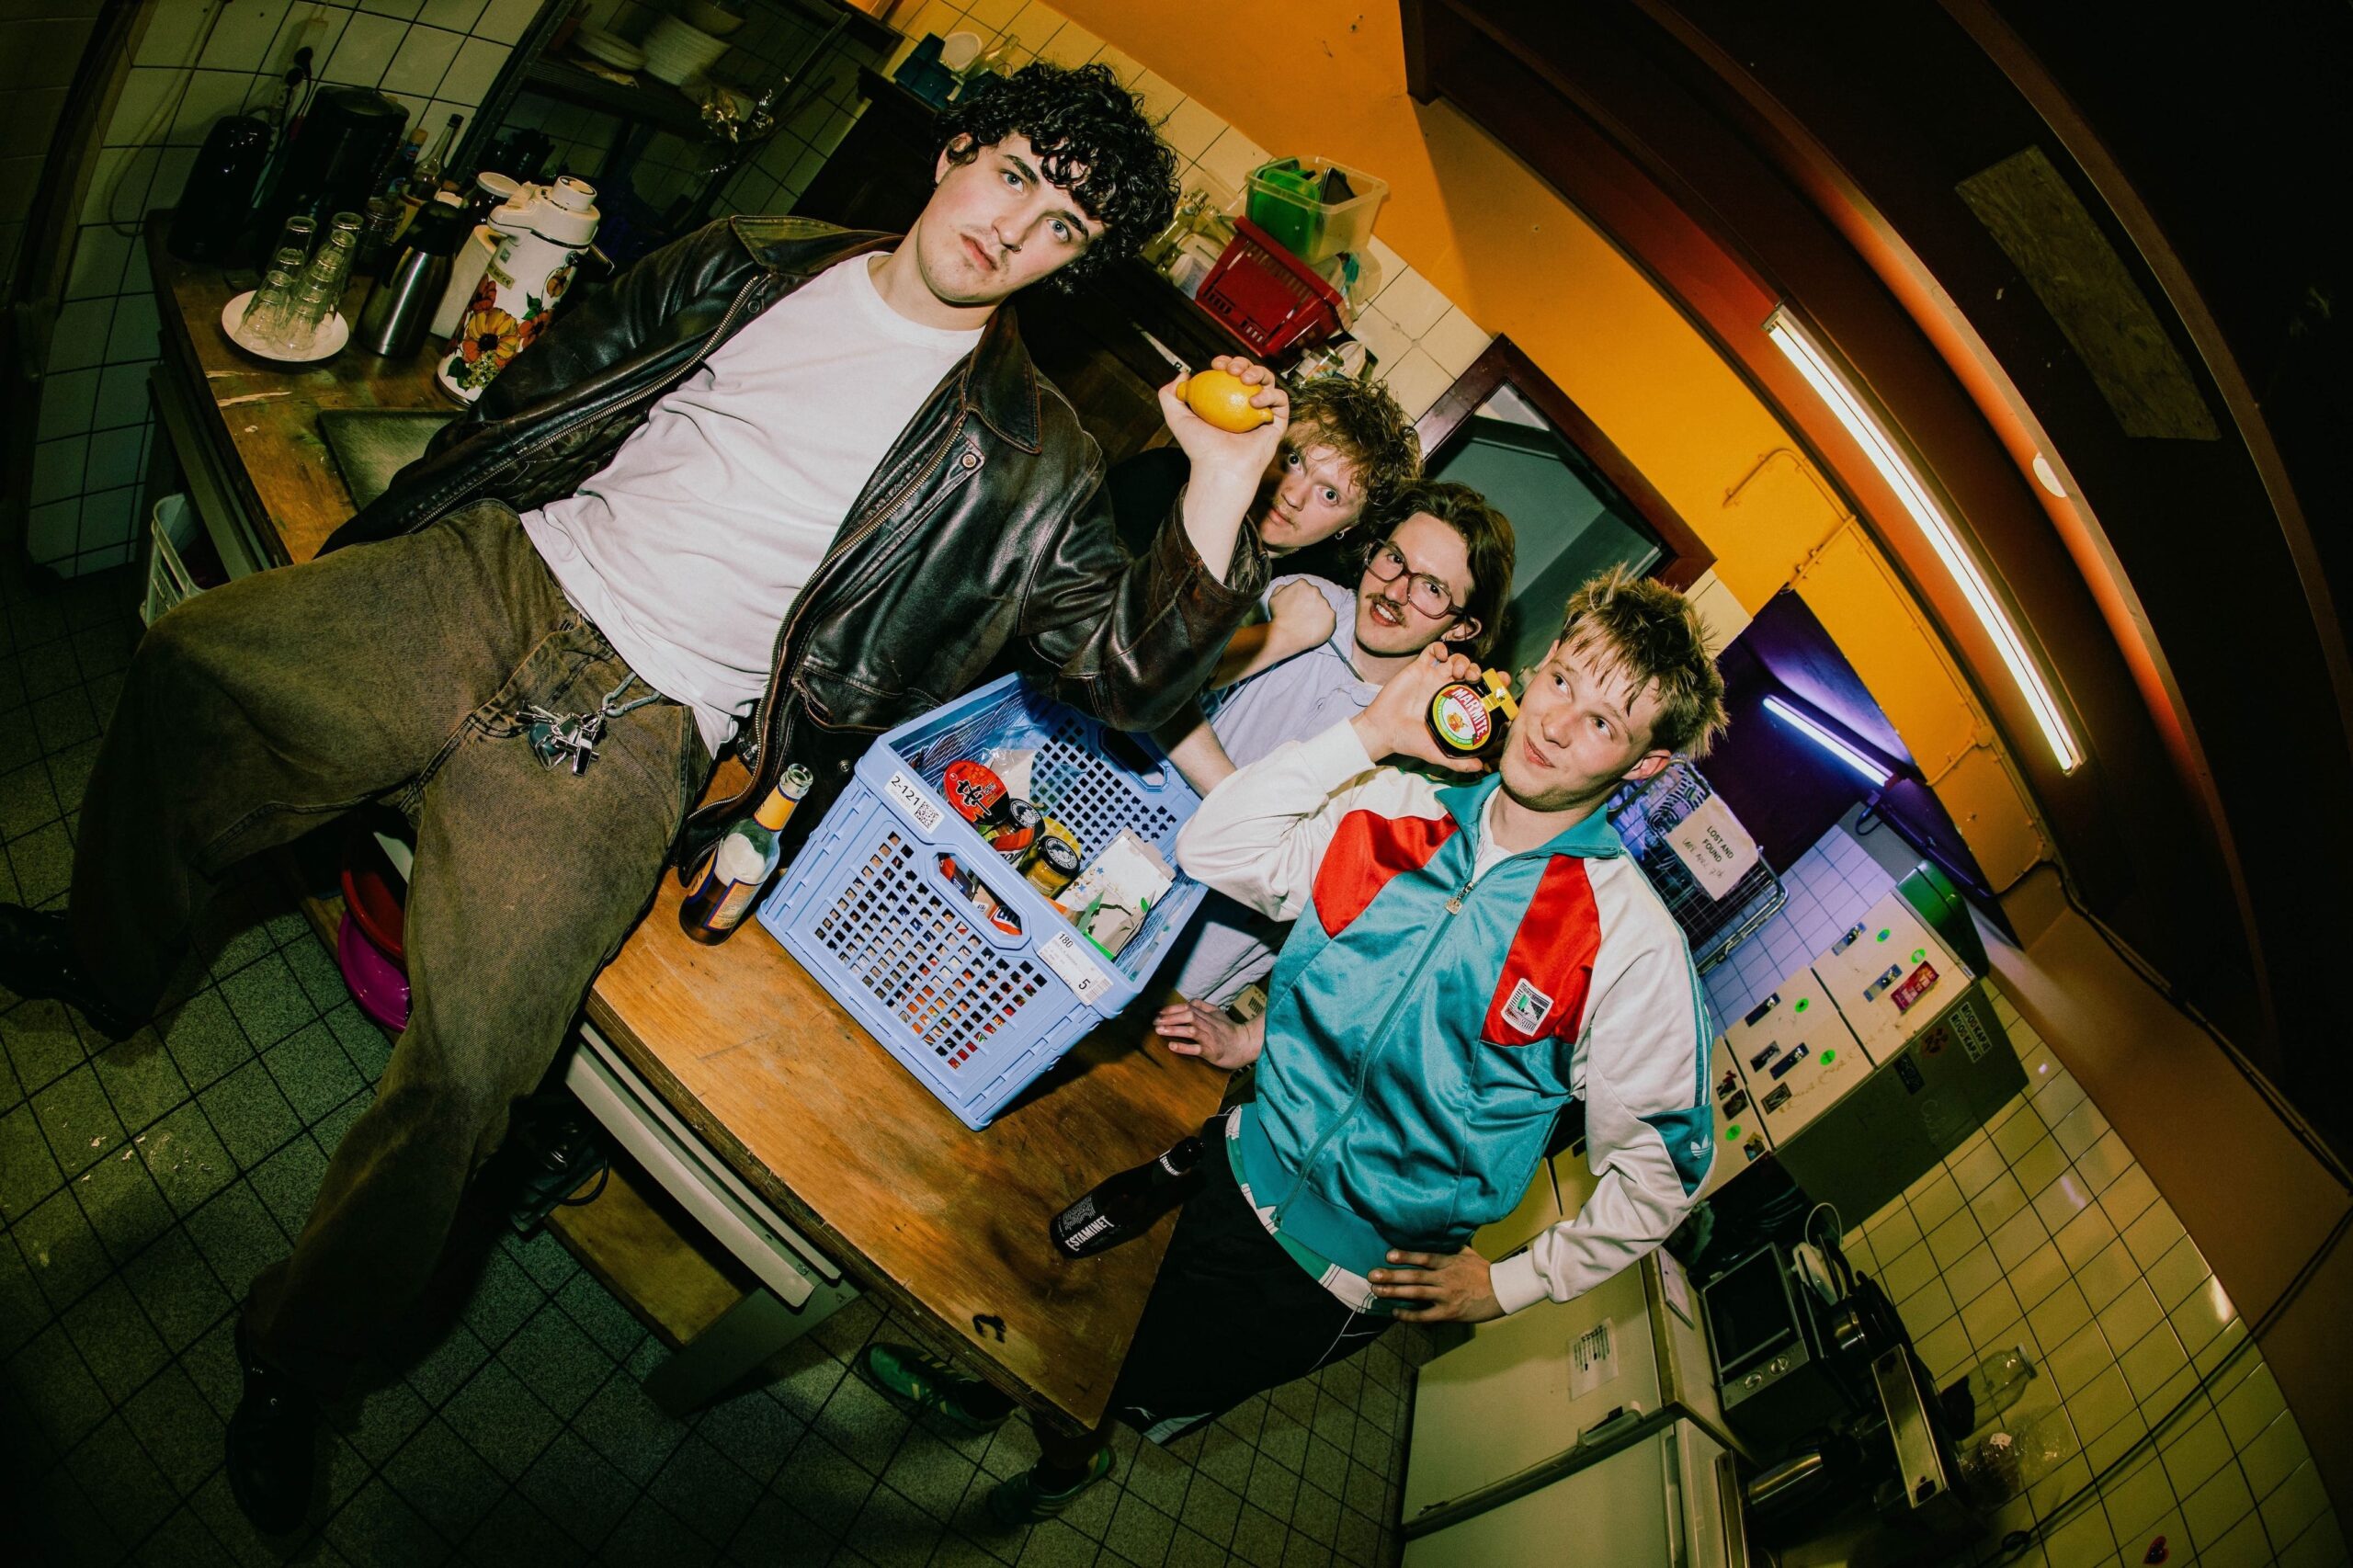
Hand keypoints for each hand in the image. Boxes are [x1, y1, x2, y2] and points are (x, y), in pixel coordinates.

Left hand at [1154, 999, 1263, 1069]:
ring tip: (1159, 1030)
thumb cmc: (1230, 1030)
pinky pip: (1196, 1049)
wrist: (1244, 1045)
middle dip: (1170, 1018)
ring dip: (1174, 1030)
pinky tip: (1172, 1046)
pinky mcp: (1211, 1052)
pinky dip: (1183, 1047)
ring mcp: (1209, 1038)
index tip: (1159, 1012)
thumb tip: (1190, 1001)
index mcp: (1208, 1015)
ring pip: (1190, 1031)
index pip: (1188, 1008)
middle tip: (1155, 1021)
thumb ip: (1203, 1006)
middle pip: (1188, 1016)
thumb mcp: (1218, 1014)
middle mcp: (1208, 1025)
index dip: (1173, 1009)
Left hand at [1159, 355, 1288, 489]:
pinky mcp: (1277, 424)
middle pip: (1252, 372)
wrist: (1219, 468)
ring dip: (1258, 372)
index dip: (1227, 362)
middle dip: (1243, 362)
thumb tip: (1183, 375)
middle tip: (1232, 369)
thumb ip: (1170, 396)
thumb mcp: (1177, 418)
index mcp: (1227, 402)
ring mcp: (1262, 414)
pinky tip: (1255, 400)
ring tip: (1245, 379)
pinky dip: (1271, 394)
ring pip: (1269, 381)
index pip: (1232, 373)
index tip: (1217, 364)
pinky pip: (1281, 401)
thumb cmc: (1200, 449)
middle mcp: (1246, 406)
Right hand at [1266, 579, 1337, 658]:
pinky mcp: (1331, 616)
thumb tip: (1288, 587)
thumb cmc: (1278, 617)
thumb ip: (1282, 588)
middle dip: (1312, 604)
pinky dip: (1325, 623)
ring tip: (1309, 624)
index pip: (1306, 589)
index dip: (1303, 598)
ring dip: (1319, 613)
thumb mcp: (1274, 597)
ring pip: (1324, 607)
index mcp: (1302, 584)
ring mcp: (1324, 603)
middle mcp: (1315, 590)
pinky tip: (1315, 628)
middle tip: (1305, 616)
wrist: (1284, 635)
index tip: (1300, 607)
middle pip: (1316, 596)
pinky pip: (1330, 618)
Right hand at [1350, 643, 1486, 772]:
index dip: (1492, 685)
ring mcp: (1433, 678)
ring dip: (1463, 661)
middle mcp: (1446, 690)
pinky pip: (1432, 651)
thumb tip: (1480, 767)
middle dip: (1478, 671)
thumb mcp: (1437, 754)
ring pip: (1455, 660)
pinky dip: (1441, 648)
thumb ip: (1458, 761)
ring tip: (1459, 671)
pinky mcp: (1418, 668)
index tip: (1501, 684)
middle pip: (1470, 673)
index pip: (1479, 692)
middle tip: (1475, 678)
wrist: (1384, 731)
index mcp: (1455, 706)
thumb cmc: (1409, 742)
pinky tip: (1443, 656)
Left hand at [1368, 1249, 1504, 1322]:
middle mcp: (1446, 1278)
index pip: (1424, 1258)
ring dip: (1395, 1292)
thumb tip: (1439, 1236)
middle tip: (1372, 1275)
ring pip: (1416, 1294)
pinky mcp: (1450, 1312)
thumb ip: (1451, 1247)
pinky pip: (1425, 1315)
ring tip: (1377, 1291)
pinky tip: (1395, 1312)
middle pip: (1415, 1276)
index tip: (1388, 1255)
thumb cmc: (1485, 1271)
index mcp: (1450, 1262)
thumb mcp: (1469, 1253)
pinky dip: (1409, 1315)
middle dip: (1391, 1276)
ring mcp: (1447, 1296)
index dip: (1406, 1256)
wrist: (1503, 1291)